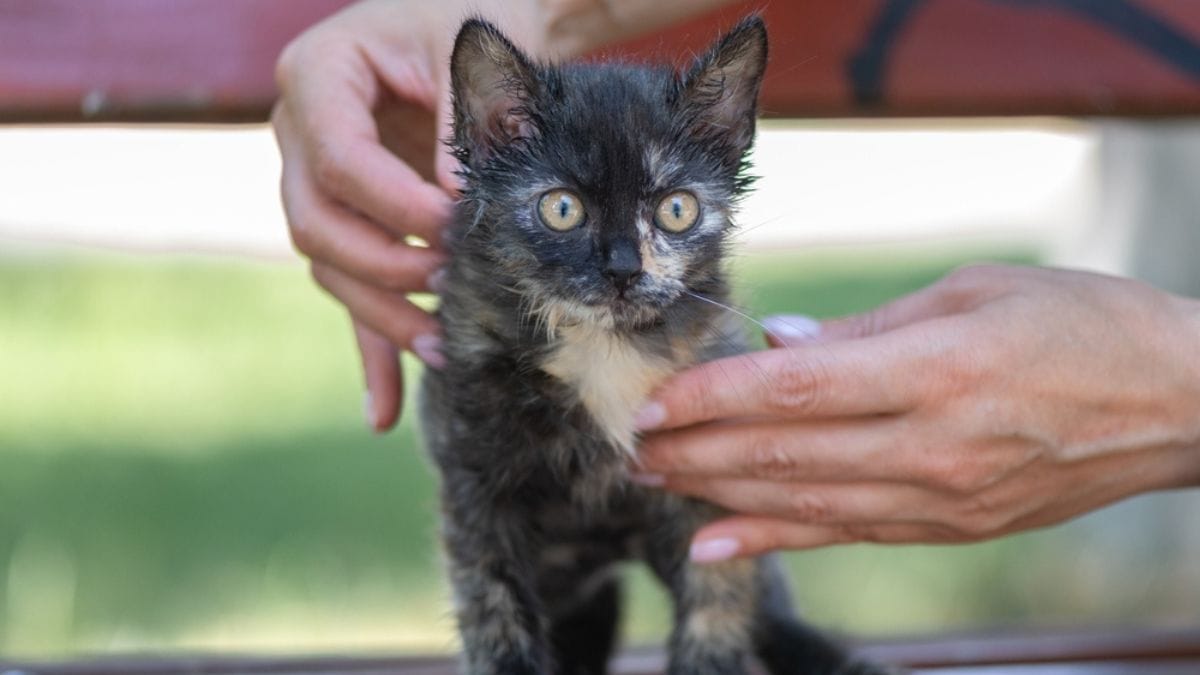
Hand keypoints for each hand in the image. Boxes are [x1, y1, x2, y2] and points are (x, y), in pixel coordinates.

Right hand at [273, 0, 468, 430]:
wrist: (467, 33)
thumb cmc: (472, 27)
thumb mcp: (470, 54)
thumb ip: (460, 128)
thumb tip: (458, 216)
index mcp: (318, 75)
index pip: (340, 159)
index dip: (397, 203)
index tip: (457, 228)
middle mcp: (298, 133)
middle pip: (316, 224)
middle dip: (384, 265)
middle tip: (451, 283)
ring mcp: (315, 183)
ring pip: (328, 265)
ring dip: (383, 314)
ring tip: (445, 349)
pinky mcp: (348, 222)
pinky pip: (348, 291)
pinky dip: (370, 351)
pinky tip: (385, 411)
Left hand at [634, 265, 1199, 561]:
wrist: (1180, 404)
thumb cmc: (1080, 323)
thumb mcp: (974, 293)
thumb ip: (866, 327)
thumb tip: (779, 344)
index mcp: (937, 369)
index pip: (793, 391)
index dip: (711, 398)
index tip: (654, 400)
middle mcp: (934, 444)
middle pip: (783, 453)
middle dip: (694, 450)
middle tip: (632, 445)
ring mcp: (943, 497)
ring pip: (804, 502)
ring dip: (717, 495)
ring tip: (655, 484)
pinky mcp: (953, 526)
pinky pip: (846, 535)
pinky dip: (775, 539)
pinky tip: (717, 541)